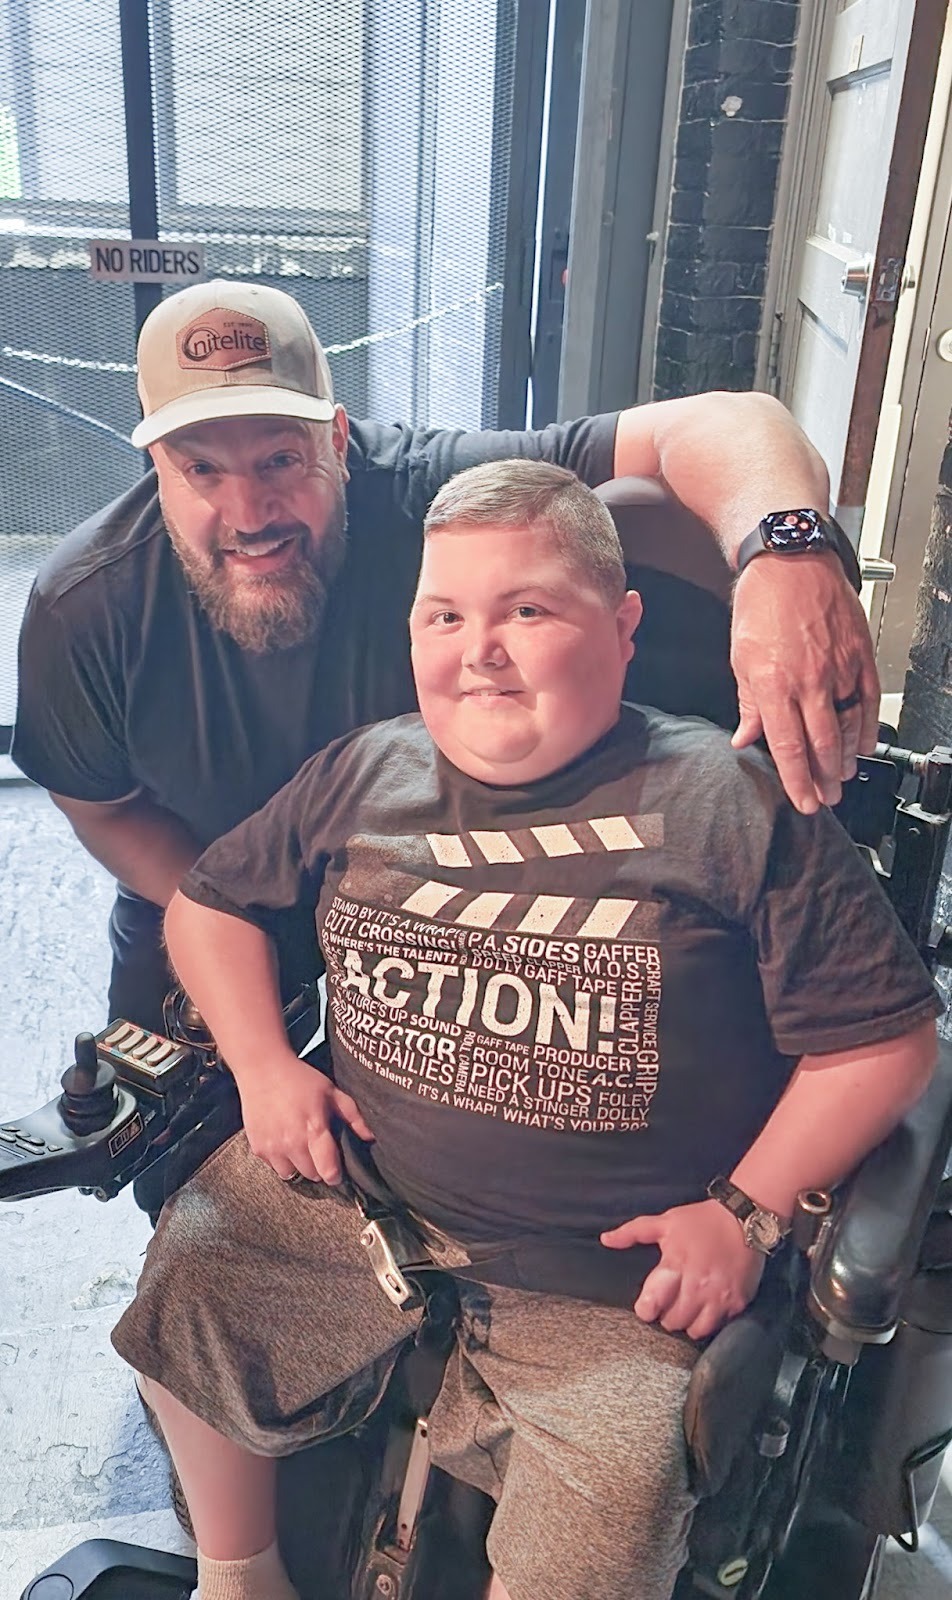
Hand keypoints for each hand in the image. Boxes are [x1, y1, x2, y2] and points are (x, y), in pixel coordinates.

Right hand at [239, 1049, 373, 1184]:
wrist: (263, 1068)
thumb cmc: (300, 1079)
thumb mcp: (332, 1092)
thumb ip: (353, 1117)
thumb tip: (371, 1137)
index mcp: (314, 1129)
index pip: (328, 1171)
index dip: (336, 1174)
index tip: (337, 1169)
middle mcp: (292, 1142)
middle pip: (312, 1175)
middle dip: (318, 1166)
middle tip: (317, 1147)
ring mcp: (273, 1147)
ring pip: (291, 1174)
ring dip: (298, 1165)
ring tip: (299, 1144)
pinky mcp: (258, 1148)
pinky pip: (274, 1166)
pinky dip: (281, 1159)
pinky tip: (283, 1139)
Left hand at [600, 1199, 763, 1339]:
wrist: (744, 1218)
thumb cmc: (701, 1221)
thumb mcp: (665, 1221)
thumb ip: (633, 1232)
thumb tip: (605, 1240)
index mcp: (675, 1264)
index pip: (652, 1304)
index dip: (646, 1308)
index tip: (648, 1304)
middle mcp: (697, 1284)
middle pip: (672, 1322)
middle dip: (667, 1316)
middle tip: (670, 1303)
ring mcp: (719, 1296)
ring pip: (695, 1330)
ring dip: (688, 1322)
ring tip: (689, 1308)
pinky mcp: (738, 1302)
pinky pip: (718, 1326)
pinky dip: (710, 1320)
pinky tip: (708, 1306)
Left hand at [730, 553, 879, 813]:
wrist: (790, 559)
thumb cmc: (761, 603)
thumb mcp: (740, 657)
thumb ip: (748, 703)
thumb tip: (746, 738)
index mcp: (773, 683)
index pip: (788, 747)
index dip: (797, 781)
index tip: (804, 801)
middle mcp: (808, 679)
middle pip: (821, 745)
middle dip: (824, 779)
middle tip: (826, 798)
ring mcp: (838, 667)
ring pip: (848, 727)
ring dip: (845, 759)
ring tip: (841, 777)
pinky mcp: (859, 654)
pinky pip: (867, 700)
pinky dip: (866, 727)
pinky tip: (861, 744)